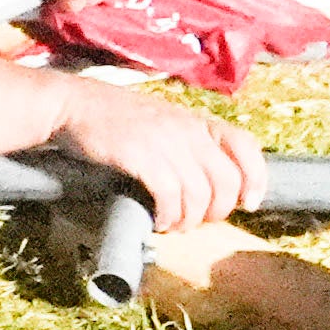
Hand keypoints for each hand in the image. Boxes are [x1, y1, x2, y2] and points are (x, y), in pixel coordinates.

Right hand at [54, 74, 261, 235]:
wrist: (73, 105)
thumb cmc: (117, 118)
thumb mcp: (164, 122)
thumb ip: (191, 144)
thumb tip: (215, 184)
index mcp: (197, 120)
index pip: (245, 145)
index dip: (255, 178)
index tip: (248, 203)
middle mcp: (188, 129)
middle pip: (227, 181)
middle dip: (217, 211)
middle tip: (197, 221)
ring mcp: (166, 142)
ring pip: (199, 195)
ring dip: (189, 220)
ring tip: (173, 225)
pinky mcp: (142, 156)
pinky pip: (170, 197)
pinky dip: (168, 217)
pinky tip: (158, 221)